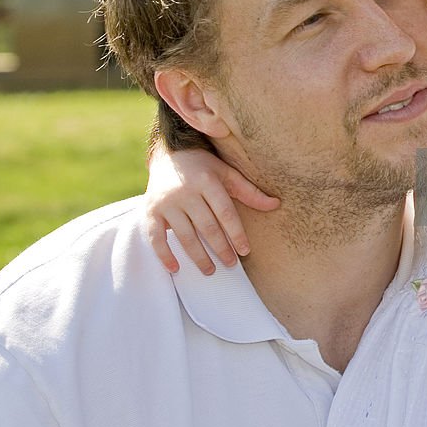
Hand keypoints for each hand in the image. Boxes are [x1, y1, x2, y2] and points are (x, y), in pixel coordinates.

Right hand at [145, 147, 278, 274]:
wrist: (168, 155)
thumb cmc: (203, 167)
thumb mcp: (227, 173)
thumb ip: (249, 191)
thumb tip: (276, 204)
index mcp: (207, 180)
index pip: (225, 212)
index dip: (236, 233)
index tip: (245, 251)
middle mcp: (186, 191)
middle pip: (206, 226)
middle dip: (220, 248)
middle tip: (231, 264)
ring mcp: (166, 202)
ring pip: (185, 235)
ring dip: (198, 256)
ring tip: (210, 270)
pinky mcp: (151, 211)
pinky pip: (155, 237)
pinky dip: (164, 255)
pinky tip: (176, 268)